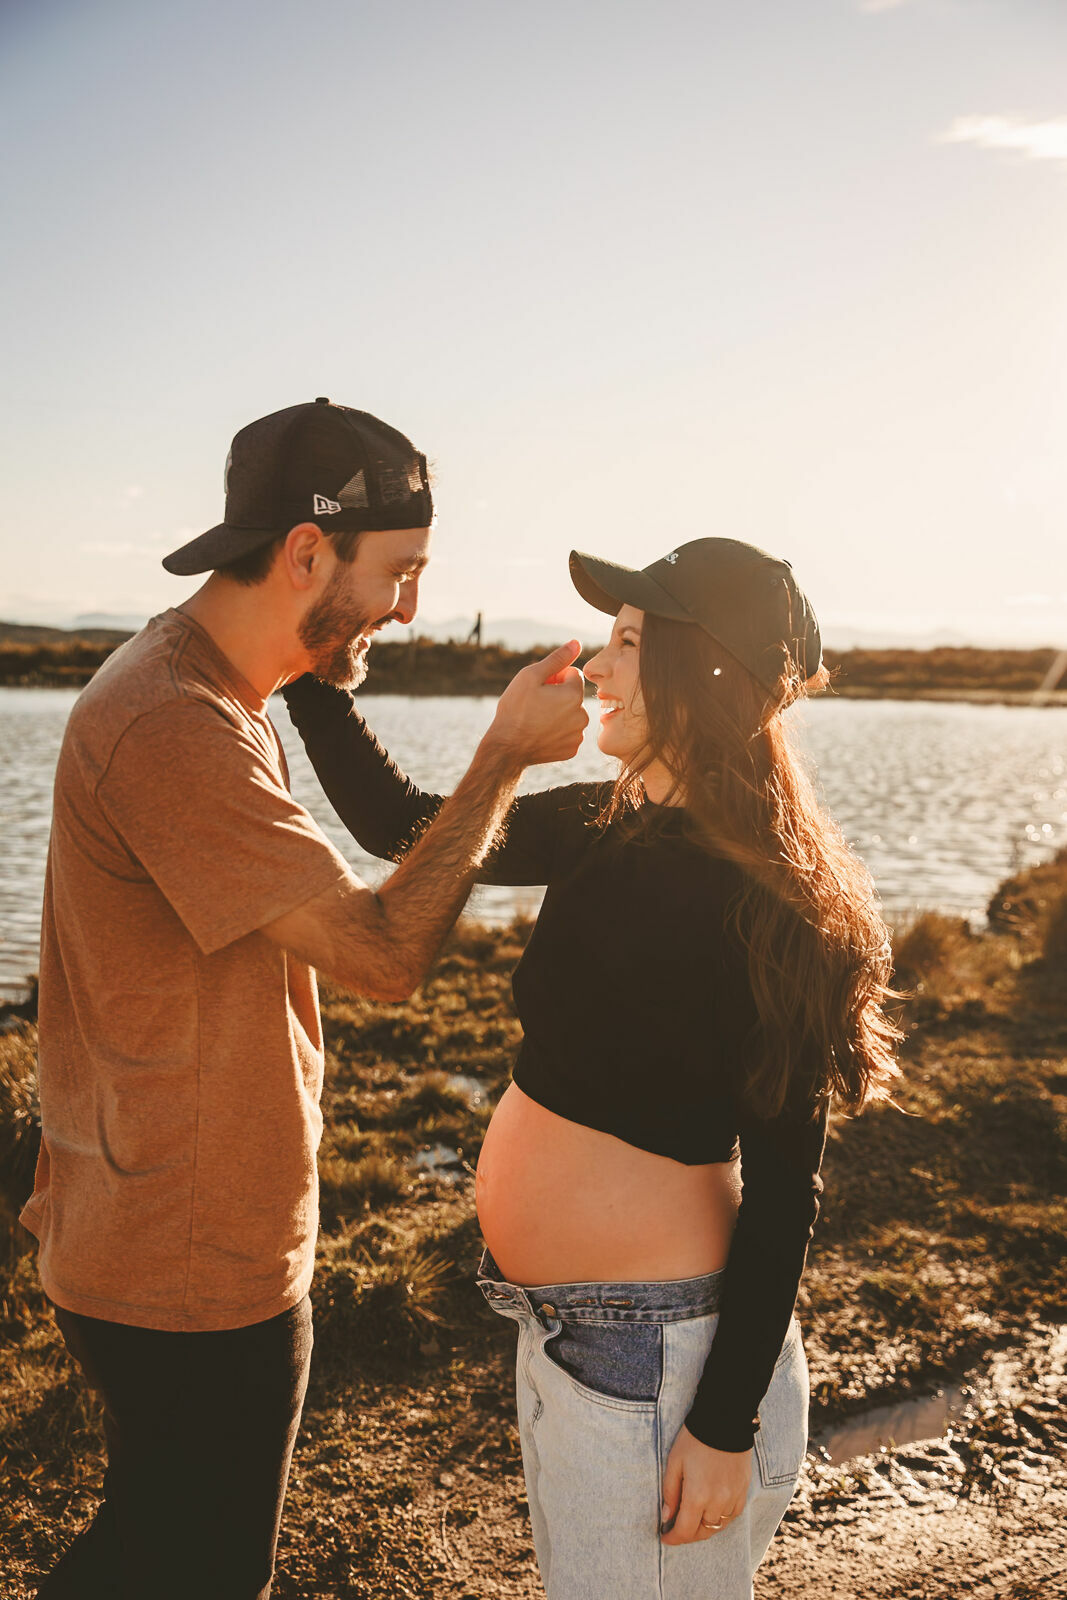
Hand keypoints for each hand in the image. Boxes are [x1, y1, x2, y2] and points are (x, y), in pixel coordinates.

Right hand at [484, 641, 587, 771]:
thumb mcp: (531, 676)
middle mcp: (582, 715)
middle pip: (573, 695)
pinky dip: (558, 731)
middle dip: (559, 695)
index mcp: (574, 695)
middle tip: (536, 704)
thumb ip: (557, 659)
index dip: (554, 677)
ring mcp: (578, 735)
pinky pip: (569, 732)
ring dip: (559, 713)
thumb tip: (577, 642)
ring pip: (572, 714)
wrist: (506, 748)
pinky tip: (542, 733)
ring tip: (537, 719)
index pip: (573, 674)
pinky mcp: (572, 749)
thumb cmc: (515, 709)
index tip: (540, 687)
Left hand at [660, 1426, 750, 1545]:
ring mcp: (733, 1498)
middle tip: (676, 1528)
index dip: (673, 1538)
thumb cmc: (694, 1439)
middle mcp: (717, 1502)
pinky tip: (711, 1511)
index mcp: (697, 1496)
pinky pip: (732, 1516)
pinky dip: (720, 1519)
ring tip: (692, 1520)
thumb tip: (666, 1517)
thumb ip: (670, 1493)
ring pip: (718, 1527)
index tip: (664, 1537)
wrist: (724, 1420)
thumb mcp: (674, 1462)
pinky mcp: (743, 1491)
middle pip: (702, 1533)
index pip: (685, 1531)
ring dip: (703, 1528)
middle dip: (687, 1535)